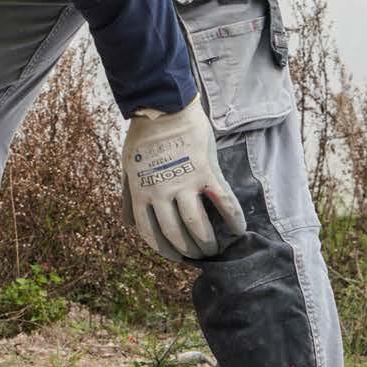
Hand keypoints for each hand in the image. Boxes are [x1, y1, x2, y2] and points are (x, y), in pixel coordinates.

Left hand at [121, 94, 245, 259]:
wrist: (163, 109)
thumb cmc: (144, 139)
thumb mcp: (128, 169)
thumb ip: (129, 197)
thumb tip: (127, 224)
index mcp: (141, 193)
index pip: (149, 232)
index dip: (163, 249)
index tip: (174, 257)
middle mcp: (161, 192)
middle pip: (175, 233)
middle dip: (188, 250)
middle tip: (199, 257)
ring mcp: (184, 183)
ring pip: (197, 225)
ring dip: (207, 242)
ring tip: (214, 250)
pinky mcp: (207, 172)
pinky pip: (224, 202)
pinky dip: (233, 220)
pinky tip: (239, 231)